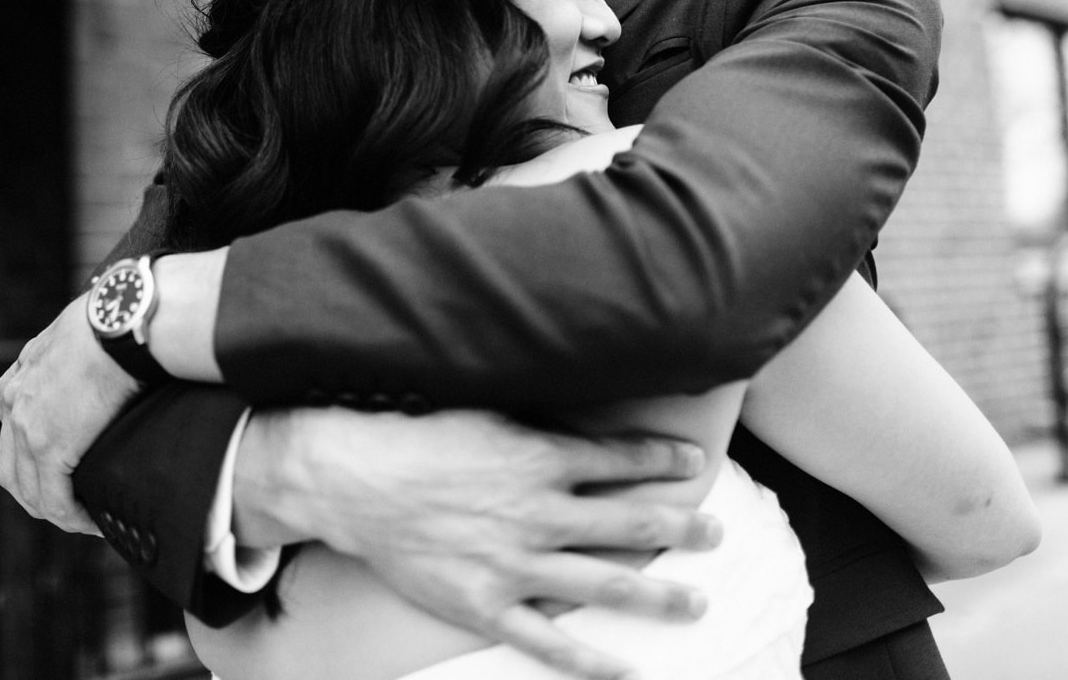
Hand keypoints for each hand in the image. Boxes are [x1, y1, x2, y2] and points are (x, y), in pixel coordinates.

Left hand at [0, 293, 141, 533]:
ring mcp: (26, 427)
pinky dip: (73, 518)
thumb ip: (74, 355)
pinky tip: (95, 522)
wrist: (120, 320)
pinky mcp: (49, 447)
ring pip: (29, 492)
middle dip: (38, 493)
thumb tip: (102, 358)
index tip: (68, 471)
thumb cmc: (113, 317)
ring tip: (86, 521)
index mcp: (19, 378)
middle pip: (11, 469)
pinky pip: (55, 501)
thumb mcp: (77, 333)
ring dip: (55, 512)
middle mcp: (13, 403)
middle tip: (74, 505)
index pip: (13, 432)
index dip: (36, 459)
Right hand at [244, 409, 720, 679]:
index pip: (620, 461)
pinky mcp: (484, 604)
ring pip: (604, 582)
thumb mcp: (483, 413)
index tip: (695, 463)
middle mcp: (537, 514)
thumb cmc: (414, 437)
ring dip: (658, 592)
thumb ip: (536, 425)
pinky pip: (547, 640)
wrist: (351, 480)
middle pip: (629, 524)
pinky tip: (626, 667)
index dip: (663, 461)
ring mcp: (513, 565)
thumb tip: (580, 415)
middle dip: (681, 527)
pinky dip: (591, 658)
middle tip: (716, 533)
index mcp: (538, 460)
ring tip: (697, 599)